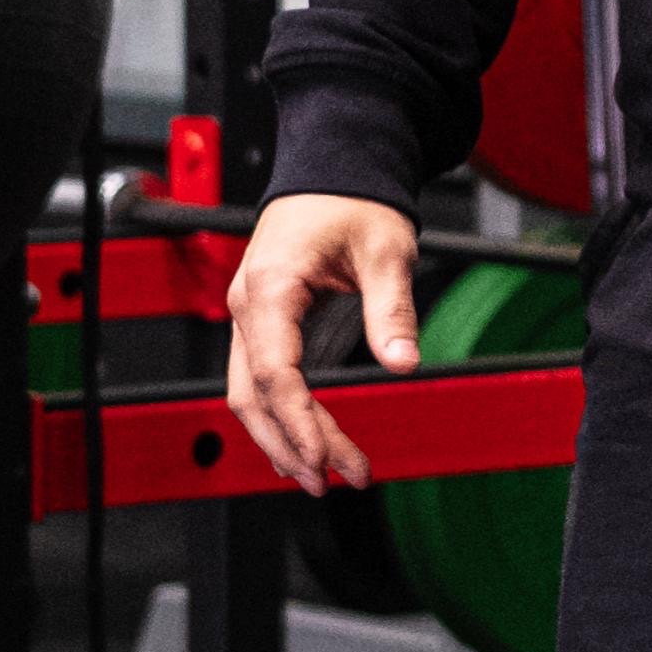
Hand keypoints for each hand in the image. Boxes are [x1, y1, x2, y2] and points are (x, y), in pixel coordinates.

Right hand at [227, 191, 422, 495]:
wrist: (335, 168)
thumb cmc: (354, 200)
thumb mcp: (386, 251)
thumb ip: (391, 310)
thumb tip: (402, 362)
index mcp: (271, 289)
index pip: (273, 374)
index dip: (298, 424)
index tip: (325, 460)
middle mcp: (248, 305)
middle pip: (251, 395)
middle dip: (289, 444)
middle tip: (329, 483)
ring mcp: (250, 314)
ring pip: (250, 393)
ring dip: (284, 436)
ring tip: (326, 474)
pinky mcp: (264, 319)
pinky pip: (261, 376)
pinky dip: (283, 414)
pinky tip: (308, 442)